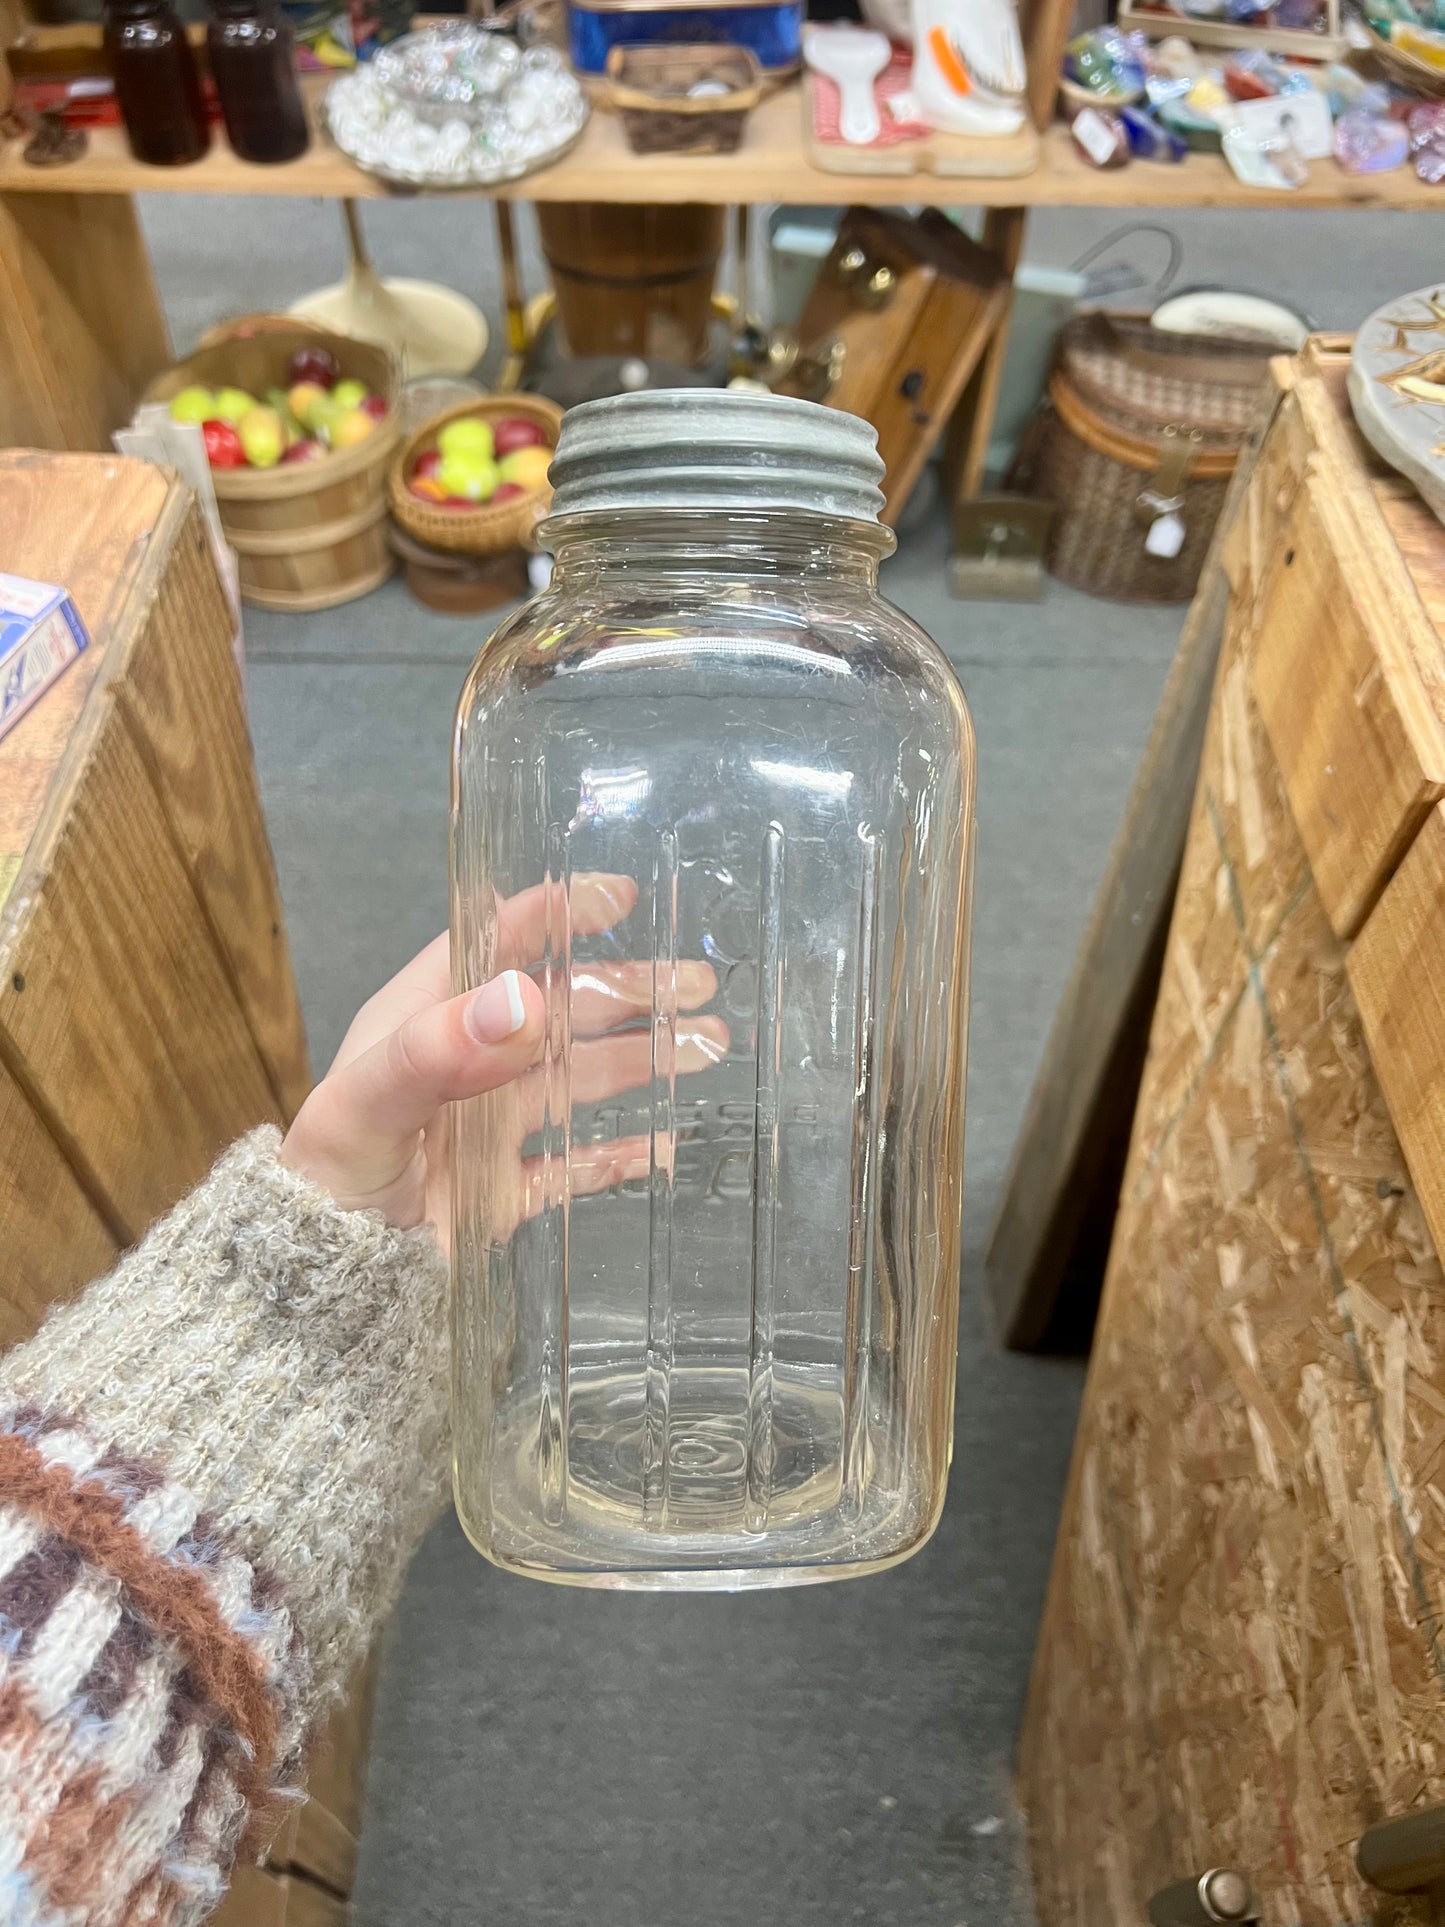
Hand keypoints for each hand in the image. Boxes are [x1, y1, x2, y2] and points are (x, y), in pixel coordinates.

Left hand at [280, 874, 726, 1238]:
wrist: (314, 1294)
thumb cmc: (325, 1183)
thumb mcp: (366, 1107)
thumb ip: (437, 1051)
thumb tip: (524, 999)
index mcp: (424, 1019)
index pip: (495, 945)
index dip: (554, 916)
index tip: (618, 896)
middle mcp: (464, 1063)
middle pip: (558, 1010)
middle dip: (628, 992)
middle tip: (699, 984)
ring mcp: (487, 1128)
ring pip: (578, 1081)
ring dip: (642, 1061)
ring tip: (708, 1047)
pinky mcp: (503, 1192)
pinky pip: (574, 1166)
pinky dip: (620, 1155)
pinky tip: (666, 1146)